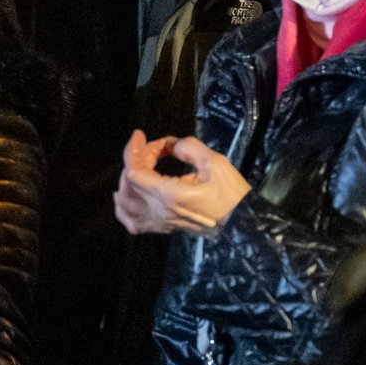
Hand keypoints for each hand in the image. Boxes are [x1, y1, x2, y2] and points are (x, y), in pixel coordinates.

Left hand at [115, 131, 250, 236]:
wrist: (241, 222)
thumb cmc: (231, 195)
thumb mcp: (216, 163)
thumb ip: (190, 148)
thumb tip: (172, 145)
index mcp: (170, 195)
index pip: (134, 171)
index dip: (133, 150)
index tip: (139, 135)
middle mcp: (160, 211)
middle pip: (129, 182)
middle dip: (138, 159)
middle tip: (158, 149)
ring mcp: (159, 222)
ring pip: (125, 203)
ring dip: (128, 181)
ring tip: (143, 166)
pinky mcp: (163, 229)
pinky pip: (133, 224)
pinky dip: (124, 209)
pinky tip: (129, 197)